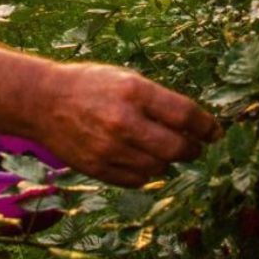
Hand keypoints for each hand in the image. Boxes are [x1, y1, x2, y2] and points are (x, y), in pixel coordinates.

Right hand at [35, 63, 221, 186]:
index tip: (215, 132)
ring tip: (164, 150)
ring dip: (168, 160)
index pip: (185, 114)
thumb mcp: (127, 78)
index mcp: (134, 91)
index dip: (207, 126)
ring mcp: (109, 148)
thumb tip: (195, 125)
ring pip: (159, 166)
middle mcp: (123, 121)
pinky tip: (142, 160)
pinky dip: (147, 172)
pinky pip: (138, 180)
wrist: (43, 101)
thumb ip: (159, 101)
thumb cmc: (90, 85)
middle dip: (193, 149)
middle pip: (177, 147)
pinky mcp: (98, 168)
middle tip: (196, 147)